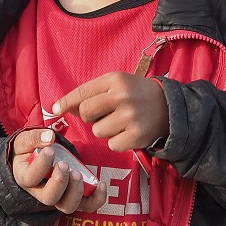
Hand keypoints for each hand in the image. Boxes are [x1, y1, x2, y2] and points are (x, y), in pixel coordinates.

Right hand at [10, 128, 107, 213]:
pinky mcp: (74, 197)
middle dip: (59, 181)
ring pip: (67, 206)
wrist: (35, 159)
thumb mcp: (25, 141)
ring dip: (75, 191)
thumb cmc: (29, 150)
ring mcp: (59, 197)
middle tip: (64, 164)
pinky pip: (86, 205)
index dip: (41, 166)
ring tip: (78, 173)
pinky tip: (100, 183)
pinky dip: (96, 198)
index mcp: (25, 178)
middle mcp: (40, 192)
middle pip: (49, 198)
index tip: (50, 150)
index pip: (31, 178)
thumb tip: (49, 137)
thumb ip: (34, 137)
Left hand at [51, 73, 168, 152]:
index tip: (55, 109)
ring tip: (121, 122)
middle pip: (86, 113)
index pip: (82, 92)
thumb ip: (92, 93)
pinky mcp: (137, 136)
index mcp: (115, 80)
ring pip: (98, 131)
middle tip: (103, 114)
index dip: (65, 102)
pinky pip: (112, 145)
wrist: (170, 107)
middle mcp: (122, 97)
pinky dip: (118, 142)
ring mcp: (130, 117)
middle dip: (89, 117)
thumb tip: (63, 107)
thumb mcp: (116, 84)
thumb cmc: (136, 94)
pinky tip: (129, 132)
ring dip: (105, 130)